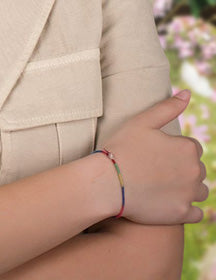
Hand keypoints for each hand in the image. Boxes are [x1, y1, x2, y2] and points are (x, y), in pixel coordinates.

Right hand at [104, 89, 208, 224]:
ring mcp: (190, 195)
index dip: (172, 149)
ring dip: (187, 188)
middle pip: (196, 169)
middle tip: (154, 169)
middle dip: (181, 168)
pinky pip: (197, 213)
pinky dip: (187, 208)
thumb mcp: (142, 121)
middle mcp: (195, 171)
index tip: (154, 153)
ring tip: (161, 185)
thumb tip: (188, 93)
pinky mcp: (183, 214)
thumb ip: (167, 107)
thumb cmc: (122, 148)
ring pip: (199, 191)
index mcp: (187, 148)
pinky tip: (168, 202)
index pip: (191, 147)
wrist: (108, 182)